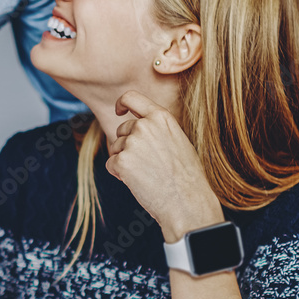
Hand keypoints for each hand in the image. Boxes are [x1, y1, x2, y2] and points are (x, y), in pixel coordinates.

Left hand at [106, 90, 223, 242]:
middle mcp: (144, 126)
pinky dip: (119, 174)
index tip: (119, 111)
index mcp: (161, 117)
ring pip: (116, 148)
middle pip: (121, 130)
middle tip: (147, 164)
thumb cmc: (186, 176)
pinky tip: (138, 182)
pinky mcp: (122, 161)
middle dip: (127, 145)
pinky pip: (111, 164)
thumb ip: (157, 129)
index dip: (121, 103)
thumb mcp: (178, 140)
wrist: (187, 201)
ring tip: (147, 174)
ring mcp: (132, 143)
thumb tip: (138, 127)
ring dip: (125, 161)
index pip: (131, 97)